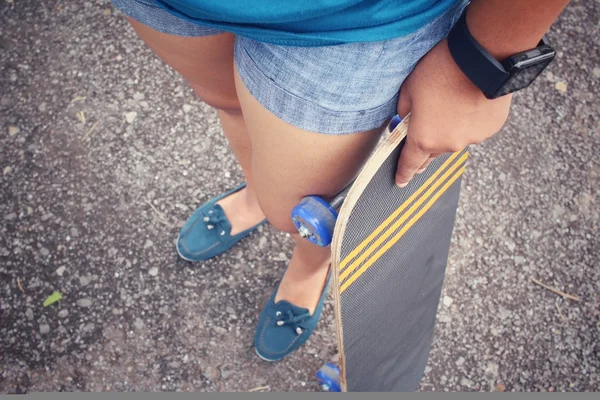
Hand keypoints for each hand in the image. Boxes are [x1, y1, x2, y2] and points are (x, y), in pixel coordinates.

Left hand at [395, 39, 511, 186]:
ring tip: (451, 102)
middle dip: (426, 143)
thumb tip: (407, 120)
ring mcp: (471, 139)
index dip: (403, 173)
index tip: (401, 181)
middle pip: (432, 152)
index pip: (410, 164)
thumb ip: (404, 112)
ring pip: (454, 139)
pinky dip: (469, 120)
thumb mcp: (409, 89)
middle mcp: (448, 145)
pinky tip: (468, 100)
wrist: (482, 60)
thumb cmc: (441, 71)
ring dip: (450, 128)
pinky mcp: (490, 129)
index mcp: (423, 139)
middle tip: (425, 128)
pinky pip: (474, 129)